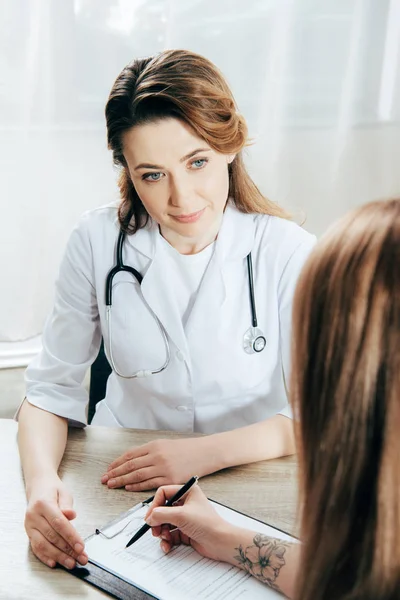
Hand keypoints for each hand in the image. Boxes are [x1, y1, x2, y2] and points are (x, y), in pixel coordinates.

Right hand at [25, 476, 87, 568]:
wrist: (38, 487)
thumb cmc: (52, 489)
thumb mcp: (63, 492)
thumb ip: (67, 505)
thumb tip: (71, 515)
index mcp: (43, 504)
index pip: (59, 523)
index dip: (70, 536)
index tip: (81, 547)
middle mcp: (33, 516)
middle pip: (52, 536)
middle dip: (67, 550)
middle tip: (81, 558)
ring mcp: (29, 526)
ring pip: (43, 545)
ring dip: (58, 556)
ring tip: (71, 563)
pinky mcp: (28, 533)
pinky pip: (36, 548)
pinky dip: (45, 557)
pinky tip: (54, 563)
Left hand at [101, 438, 215, 491]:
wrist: (205, 453)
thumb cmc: (187, 450)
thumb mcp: (166, 445)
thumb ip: (150, 452)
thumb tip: (132, 461)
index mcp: (154, 445)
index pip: (130, 455)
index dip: (117, 463)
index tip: (108, 469)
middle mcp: (157, 456)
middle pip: (130, 465)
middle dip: (115, 473)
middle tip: (105, 479)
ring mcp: (163, 468)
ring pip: (137, 475)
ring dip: (122, 480)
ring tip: (112, 484)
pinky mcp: (170, 479)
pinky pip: (149, 484)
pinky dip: (136, 486)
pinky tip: (128, 487)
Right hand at [144, 484, 236, 561]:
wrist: (220, 542)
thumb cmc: (207, 524)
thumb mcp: (181, 515)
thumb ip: (161, 514)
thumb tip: (149, 518)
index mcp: (188, 492)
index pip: (164, 493)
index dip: (155, 504)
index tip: (150, 517)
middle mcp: (186, 503)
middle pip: (163, 509)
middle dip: (157, 521)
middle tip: (154, 530)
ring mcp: (186, 517)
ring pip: (165, 523)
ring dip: (161, 532)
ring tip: (164, 538)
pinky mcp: (186, 530)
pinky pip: (170, 534)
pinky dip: (167, 540)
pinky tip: (167, 546)